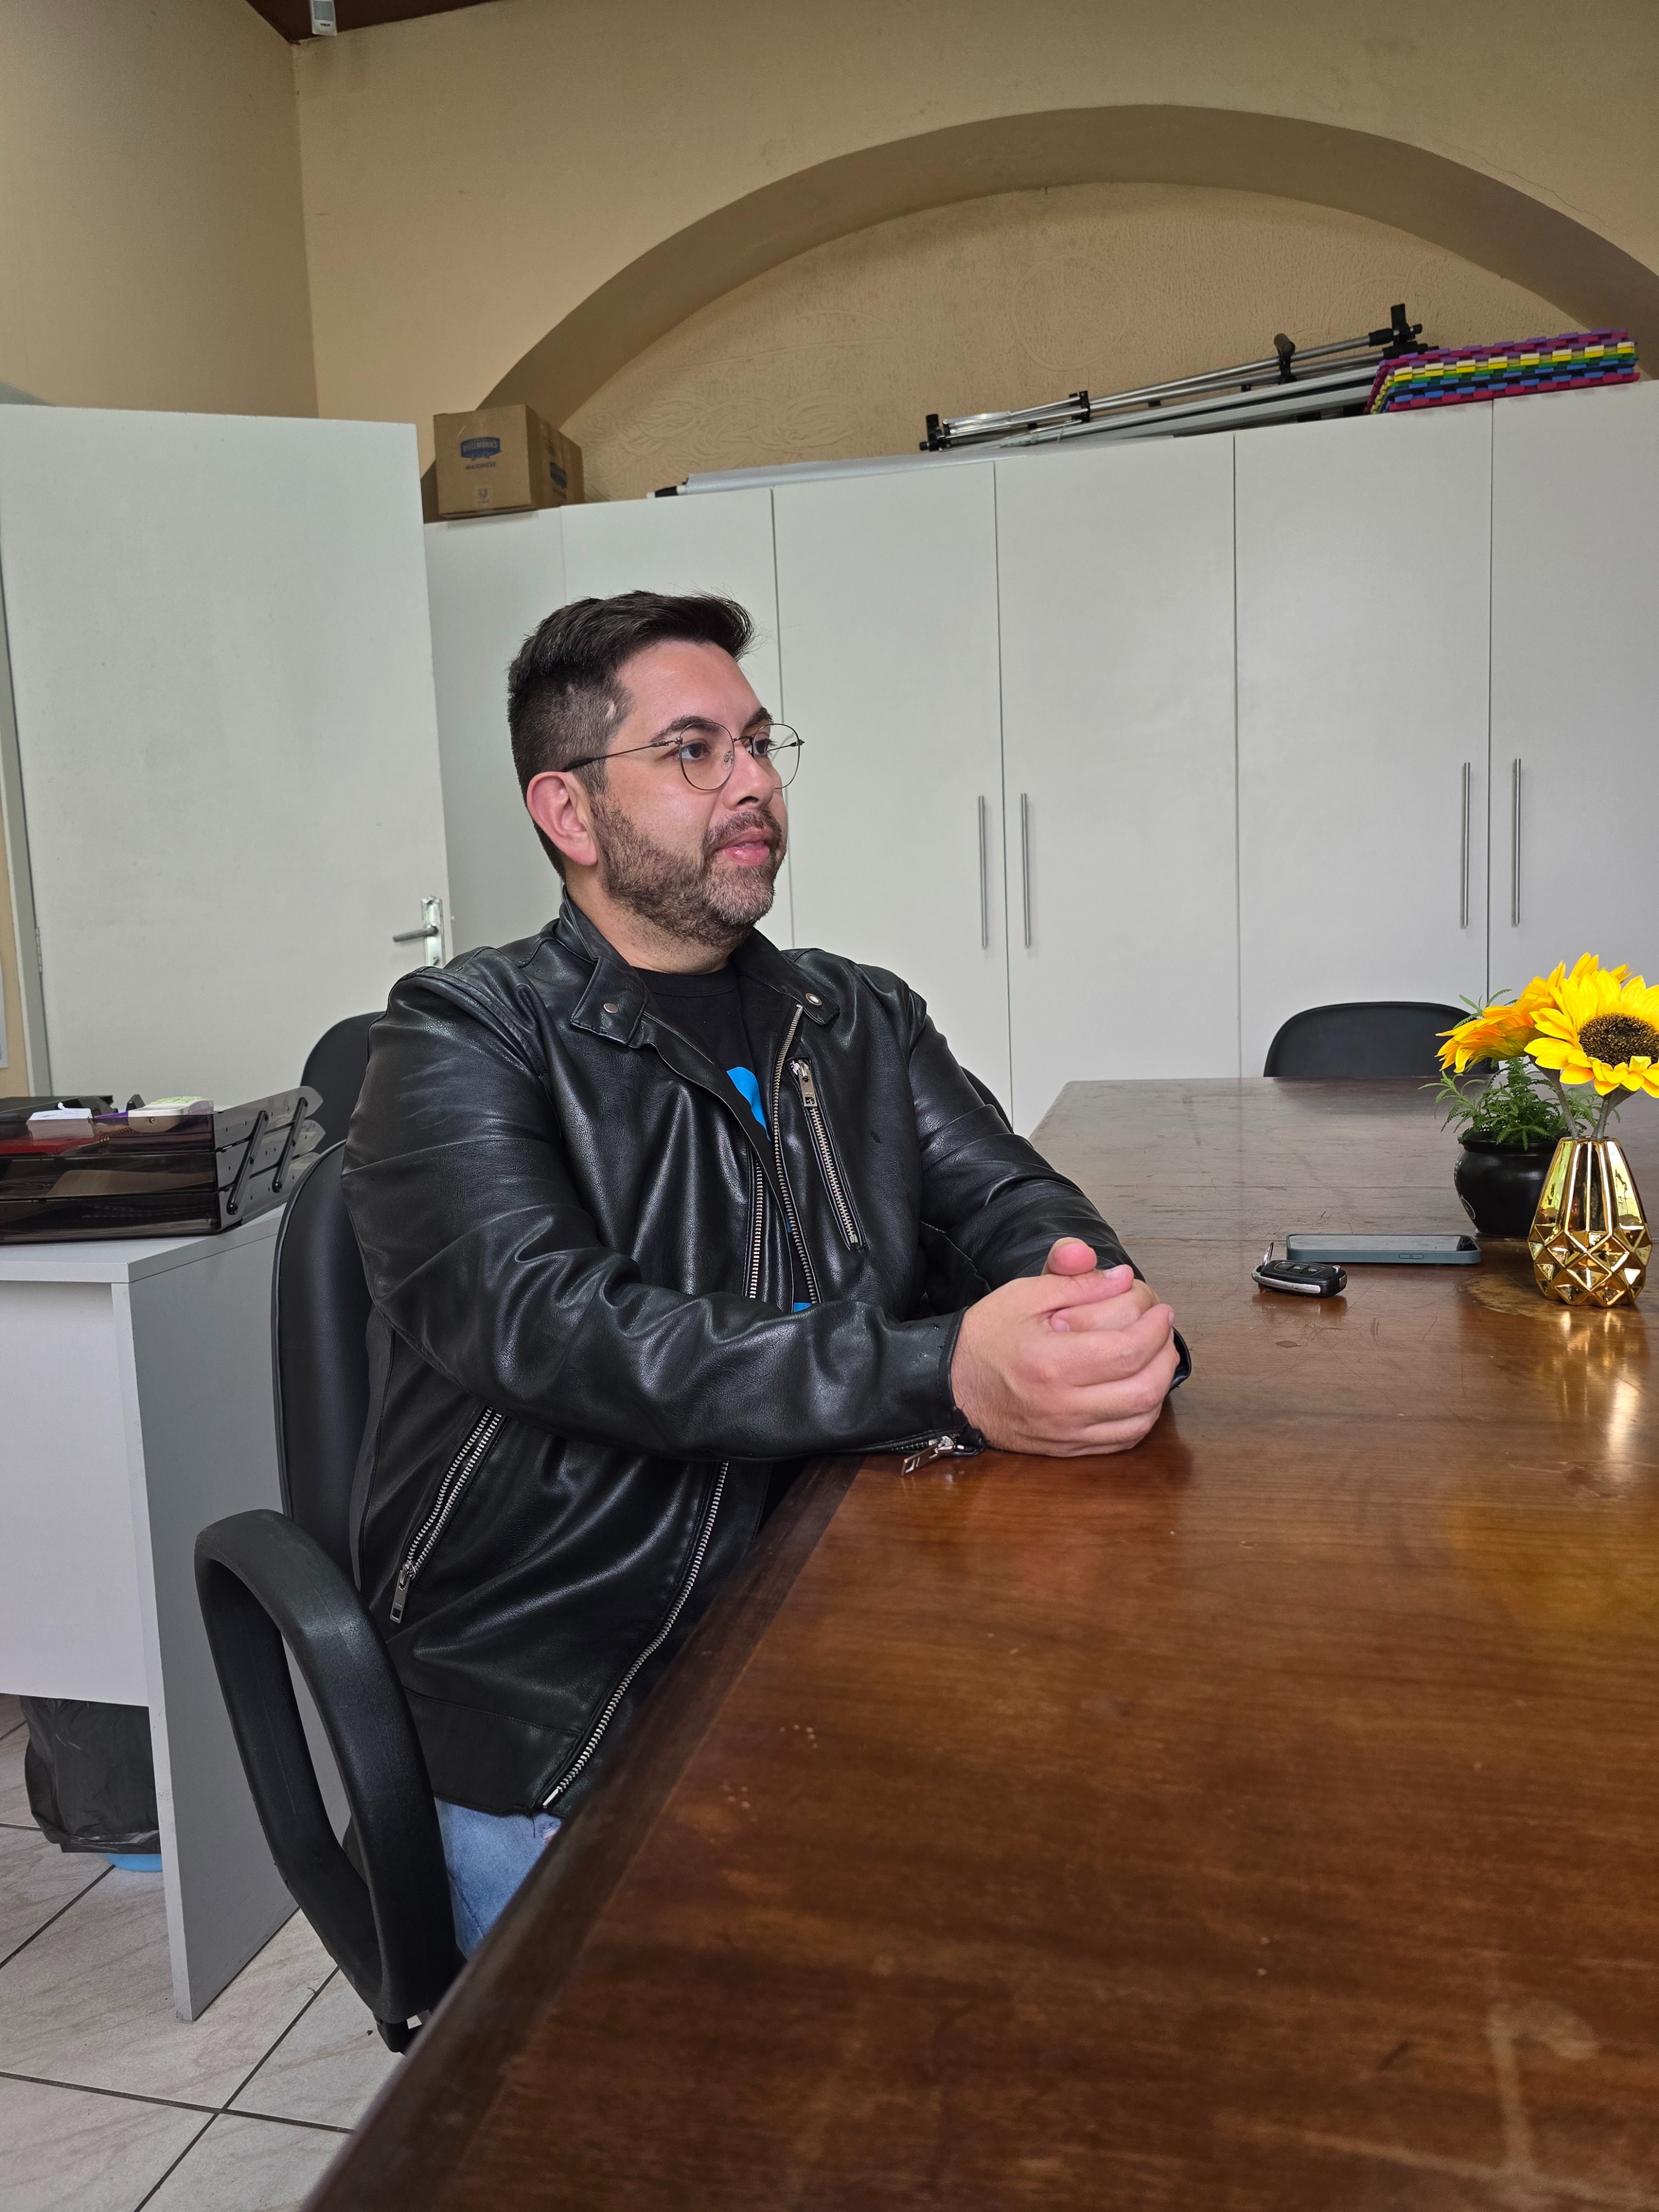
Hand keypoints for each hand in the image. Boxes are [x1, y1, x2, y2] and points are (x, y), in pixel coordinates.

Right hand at [949, 1238, 1178, 1456]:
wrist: (949, 1385)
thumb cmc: (985, 1337)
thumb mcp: (1022, 1295)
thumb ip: (1073, 1282)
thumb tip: (1123, 1278)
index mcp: (1050, 1363)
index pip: (1127, 1349)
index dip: (1155, 1328)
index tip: (1161, 1310)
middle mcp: (1062, 1405)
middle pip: (1144, 1387)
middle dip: (1165, 1353)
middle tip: (1164, 1331)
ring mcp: (1066, 1432)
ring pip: (1140, 1419)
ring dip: (1160, 1386)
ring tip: (1157, 1357)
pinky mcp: (1067, 1448)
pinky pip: (1123, 1441)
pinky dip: (1143, 1416)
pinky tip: (1140, 1391)